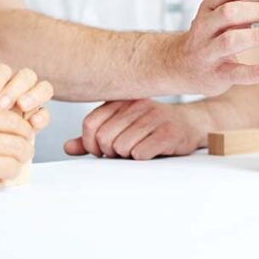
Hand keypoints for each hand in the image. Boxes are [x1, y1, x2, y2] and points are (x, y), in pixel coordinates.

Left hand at [0, 63, 52, 130]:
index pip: (2, 70)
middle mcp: (17, 86)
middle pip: (26, 75)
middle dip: (14, 89)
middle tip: (1, 105)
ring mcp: (31, 100)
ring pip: (43, 88)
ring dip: (33, 96)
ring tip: (21, 107)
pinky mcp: (38, 117)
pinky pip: (46, 112)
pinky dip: (42, 116)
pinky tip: (32, 123)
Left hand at [64, 99, 205, 159]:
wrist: (190, 124)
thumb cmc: (152, 127)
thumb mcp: (122, 126)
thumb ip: (94, 137)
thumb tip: (67, 147)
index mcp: (121, 100)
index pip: (90, 123)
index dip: (90, 144)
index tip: (100, 150)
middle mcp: (136, 105)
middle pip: (104, 138)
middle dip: (109, 153)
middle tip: (122, 153)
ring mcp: (154, 117)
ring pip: (121, 147)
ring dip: (127, 156)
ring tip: (137, 150)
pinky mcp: (168, 133)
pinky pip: (140, 153)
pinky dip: (141, 158)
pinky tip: (150, 152)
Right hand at [162, 0, 258, 95]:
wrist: (178, 66)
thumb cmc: (213, 36)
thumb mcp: (226, 17)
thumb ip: (255, 8)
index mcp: (209, 7)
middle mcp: (205, 27)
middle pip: (230, 13)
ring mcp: (207, 51)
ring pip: (230, 40)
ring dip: (257, 35)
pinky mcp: (214, 75)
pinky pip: (233, 73)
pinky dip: (252, 72)